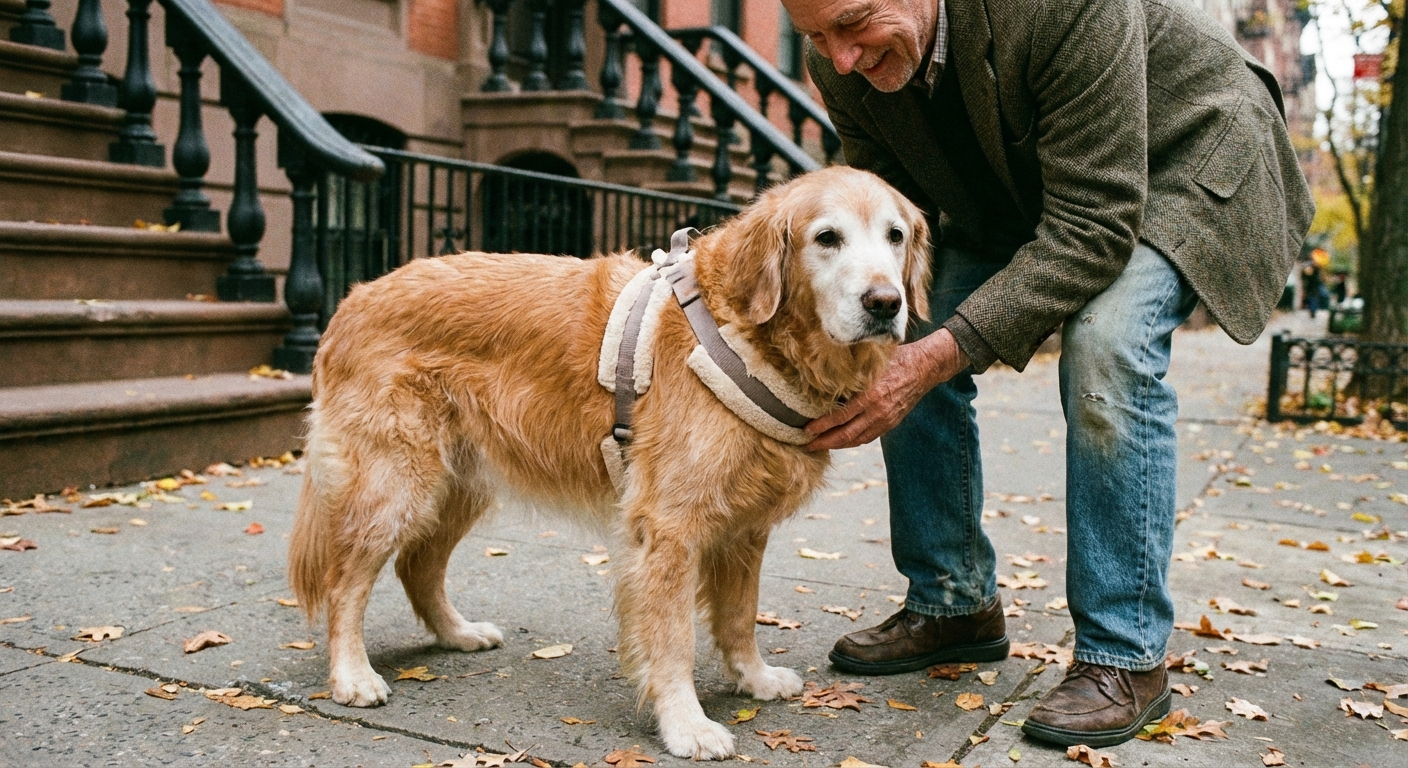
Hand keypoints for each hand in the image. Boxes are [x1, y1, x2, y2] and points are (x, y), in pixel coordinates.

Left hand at [804, 328, 969, 451]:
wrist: (925, 367)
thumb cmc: (896, 358)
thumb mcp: (872, 361)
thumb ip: (851, 371)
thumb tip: (823, 373)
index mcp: (871, 395)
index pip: (840, 416)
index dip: (821, 425)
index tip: (805, 429)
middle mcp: (878, 411)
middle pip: (846, 435)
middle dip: (824, 442)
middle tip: (806, 445)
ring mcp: (885, 419)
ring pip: (857, 440)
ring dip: (837, 445)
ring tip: (820, 446)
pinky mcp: (891, 423)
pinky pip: (868, 437)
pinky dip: (852, 441)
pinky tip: (841, 441)